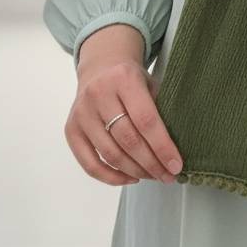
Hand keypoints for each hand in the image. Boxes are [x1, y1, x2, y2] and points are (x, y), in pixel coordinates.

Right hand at [65, 46, 182, 187]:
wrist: (100, 68)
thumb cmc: (130, 79)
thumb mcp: (149, 83)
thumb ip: (159, 109)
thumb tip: (172, 151)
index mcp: (124, 78)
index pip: (146, 120)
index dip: (162, 146)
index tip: (176, 165)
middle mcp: (99, 94)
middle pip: (128, 140)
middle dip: (151, 164)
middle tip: (167, 176)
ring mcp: (82, 113)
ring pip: (110, 154)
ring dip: (134, 172)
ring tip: (152, 176)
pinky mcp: (71, 129)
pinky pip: (89, 164)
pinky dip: (111, 177)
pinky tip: (129, 178)